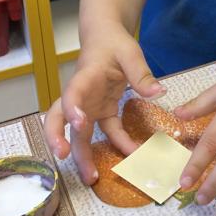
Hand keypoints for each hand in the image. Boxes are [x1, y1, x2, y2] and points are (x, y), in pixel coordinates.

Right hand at [43, 24, 165, 184]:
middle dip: (58, 139)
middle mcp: (80, 95)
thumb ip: (141, 73)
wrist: (105, 38)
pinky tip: (131, 154)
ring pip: (78, 133)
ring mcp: (88, 106)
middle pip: (59, 119)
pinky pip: (106, 132)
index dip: (72, 108)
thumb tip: (157, 92)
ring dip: (82, 155)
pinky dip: (117, 143)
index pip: (72, 93)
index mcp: (85, 77)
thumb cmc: (113, 43)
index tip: (78, 123)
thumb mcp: (130, 52)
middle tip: (63, 156)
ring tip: (91, 178)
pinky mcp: (100, 112)